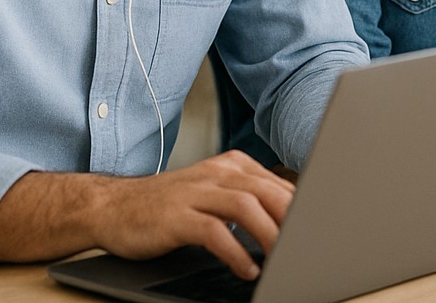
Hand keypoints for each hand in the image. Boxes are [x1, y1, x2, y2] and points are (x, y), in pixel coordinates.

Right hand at [0, 151, 294, 280]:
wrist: (112, 207)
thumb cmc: (169, 207)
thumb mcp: (213, 195)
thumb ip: (248, 201)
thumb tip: (292, 219)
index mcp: (232, 166)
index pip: (278, 184)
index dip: (304, 206)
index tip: (323, 228)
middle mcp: (217, 173)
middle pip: (268, 190)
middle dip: (296, 218)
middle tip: (313, 244)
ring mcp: (195, 192)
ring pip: (246, 206)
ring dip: (271, 234)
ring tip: (286, 257)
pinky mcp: (176, 216)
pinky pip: (213, 232)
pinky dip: (235, 252)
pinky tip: (247, 269)